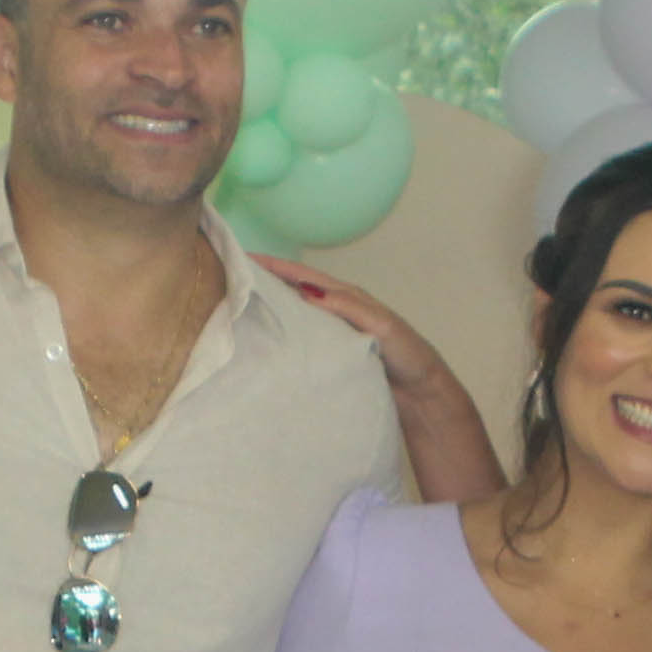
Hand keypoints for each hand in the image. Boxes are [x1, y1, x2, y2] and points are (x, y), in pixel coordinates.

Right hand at [255, 255, 434, 378]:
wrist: (421, 394)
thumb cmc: (407, 355)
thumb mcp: (382, 326)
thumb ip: (350, 308)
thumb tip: (308, 291)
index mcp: (349, 297)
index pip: (304, 276)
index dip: (276, 265)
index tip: (244, 257)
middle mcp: (337, 311)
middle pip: (294, 290)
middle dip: (266, 281)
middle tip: (230, 277)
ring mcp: (332, 334)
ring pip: (295, 314)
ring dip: (271, 307)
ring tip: (239, 305)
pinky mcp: (331, 356)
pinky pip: (301, 338)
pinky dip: (283, 333)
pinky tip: (266, 340)